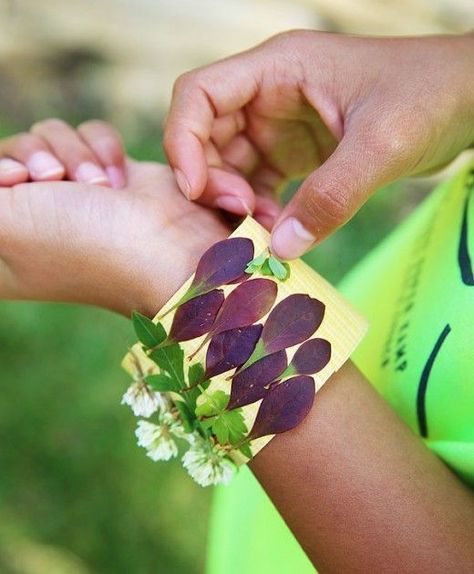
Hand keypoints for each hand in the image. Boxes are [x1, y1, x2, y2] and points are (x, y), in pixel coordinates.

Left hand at [0, 123, 229, 314]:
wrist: (165, 246)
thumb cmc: (84, 243)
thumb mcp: (3, 222)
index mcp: (1, 242)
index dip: (0, 172)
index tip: (19, 184)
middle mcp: (34, 217)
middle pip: (11, 148)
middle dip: (39, 157)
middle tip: (60, 184)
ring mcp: (73, 196)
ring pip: (51, 135)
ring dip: (77, 156)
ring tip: (102, 188)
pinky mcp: (106, 175)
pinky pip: (87, 134)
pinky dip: (104, 150)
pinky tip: (120, 182)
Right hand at [164, 31, 473, 257]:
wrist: (466, 101)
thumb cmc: (429, 97)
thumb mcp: (381, 145)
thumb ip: (331, 197)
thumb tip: (282, 248)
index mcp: (278, 68)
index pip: (198, 95)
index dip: (184, 141)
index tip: (197, 190)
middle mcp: (269, 94)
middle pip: (207, 136)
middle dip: (212, 181)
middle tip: (239, 218)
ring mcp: (280, 125)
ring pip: (230, 166)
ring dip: (236, 203)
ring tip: (261, 232)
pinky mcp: (296, 153)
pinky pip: (260, 185)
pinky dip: (260, 211)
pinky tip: (280, 232)